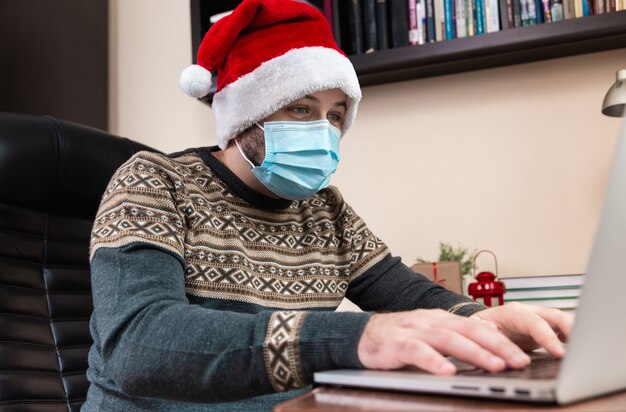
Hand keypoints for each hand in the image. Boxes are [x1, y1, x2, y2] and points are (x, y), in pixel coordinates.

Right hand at [357, 308, 531, 375]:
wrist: (361, 335)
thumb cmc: (399, 339)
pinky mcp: (396, 344)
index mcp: (441, 319)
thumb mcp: (429, 338)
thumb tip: (489, 358)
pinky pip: (417, 351)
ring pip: (448, 339)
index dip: (501, 340)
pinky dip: (434, 361)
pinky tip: (447, 372)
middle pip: (469, 330)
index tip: (523, 355)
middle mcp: (431, 321)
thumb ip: (453, 344)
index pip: (477, 327)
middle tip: (519, 361)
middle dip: (497, 345)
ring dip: (474, 353)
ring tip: (494, 366)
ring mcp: (413, 331)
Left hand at [469, 302, 573, 357]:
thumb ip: (485, 333)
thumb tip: (492, 339)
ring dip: (576, 331)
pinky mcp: (546, 329)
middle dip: (571, 329)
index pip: (533, 322)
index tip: (558, 353)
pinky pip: (565, 330)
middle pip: (556, 316)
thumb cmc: (477, 327)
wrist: (479, 324)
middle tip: (580, 348)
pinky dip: (574, 337)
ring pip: (564, 320)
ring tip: (585, 347)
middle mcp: (529, 313)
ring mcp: (539, 319)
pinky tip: (578, 348)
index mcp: (512, 312)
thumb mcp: (475, 329)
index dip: (547, 337)